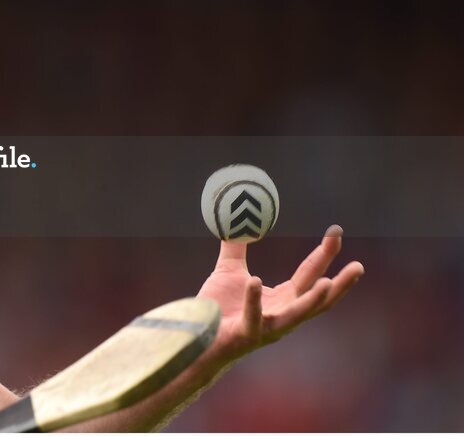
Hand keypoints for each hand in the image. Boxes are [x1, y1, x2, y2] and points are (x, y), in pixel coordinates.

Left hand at [195, 225, 364, 370]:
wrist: (197, 335)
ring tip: (326, 283)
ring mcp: (267, 327)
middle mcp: (282, 314)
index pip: (309, 273)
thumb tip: (238, 220)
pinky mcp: (246, 334)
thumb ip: (236, 247)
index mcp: (282, 298)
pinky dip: (255, 300)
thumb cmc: (217, 307)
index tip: (337, 232)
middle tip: (358, 265)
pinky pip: (254, 317)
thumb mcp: (229, 271)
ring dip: (313, 301)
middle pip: (316, 297)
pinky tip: (256, 280)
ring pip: (296, 315)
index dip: (324, 254)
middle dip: (339, 282)